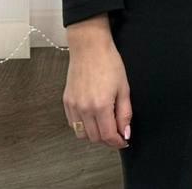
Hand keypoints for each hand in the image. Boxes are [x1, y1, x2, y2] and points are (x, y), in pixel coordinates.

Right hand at [62, 17, 131, 149]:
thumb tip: (125, 132)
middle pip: (94, 138)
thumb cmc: (109, 64)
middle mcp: (84, 109)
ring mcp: (73, 106)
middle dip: (107, 139)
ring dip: (94, 135)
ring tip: (105, 126)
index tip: (124, 141)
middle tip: (117, 133)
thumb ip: (125, 113)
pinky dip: (83, 126)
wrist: (89, 48)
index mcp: (100, 106)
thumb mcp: (124, 88)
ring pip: (82, 134)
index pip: (108, 135)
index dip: (118, 142)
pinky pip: (73, 124)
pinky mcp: (66, 102)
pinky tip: (93, 118)